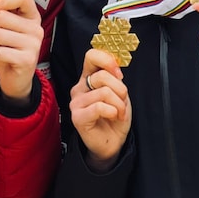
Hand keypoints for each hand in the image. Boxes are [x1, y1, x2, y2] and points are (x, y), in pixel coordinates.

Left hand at [0, 0, 43, 104]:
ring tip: (1, 49)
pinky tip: (5, 59)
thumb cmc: (8, 50)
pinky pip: (0, 51)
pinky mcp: (28, 59)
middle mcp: (36, 29)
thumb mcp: (8, 28)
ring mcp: (34, 44)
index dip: (5, 0)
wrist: (15, 79)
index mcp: (32, 17)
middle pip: (2, 16)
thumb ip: (6, 14)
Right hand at [69, 50, 130, 170]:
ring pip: (103, 92)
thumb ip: (114, 78)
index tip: (118, 74)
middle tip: (122, 102)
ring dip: (118, 104)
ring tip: (118, 113)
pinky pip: (99, 107)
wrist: (113, 142)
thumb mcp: (120, 93)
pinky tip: (112, 117)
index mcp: (88, 77)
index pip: (91, 56)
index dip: (107, 61)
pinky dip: (112, 112)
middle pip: (102, 76)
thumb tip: (114, 68)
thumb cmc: (115, 116)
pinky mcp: (77, 117)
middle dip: (120, 89)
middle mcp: (79, 87)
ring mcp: (76, 102)